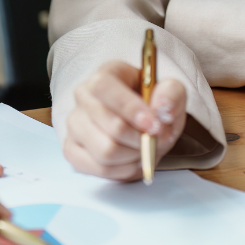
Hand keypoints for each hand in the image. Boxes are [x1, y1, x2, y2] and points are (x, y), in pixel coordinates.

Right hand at [63, 60, 185, 180]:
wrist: (143, 124)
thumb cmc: (152, 105)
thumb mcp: (171, 92)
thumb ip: (171, 93)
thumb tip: (162, 107)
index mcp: (105, 74)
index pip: (104, 86)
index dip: (128, 107)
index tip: (154, 125)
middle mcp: (83, 96)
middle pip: (110, 125)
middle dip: (141, 139)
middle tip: (156, 139)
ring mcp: (75, 123)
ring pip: (105, 151)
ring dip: (134, 156)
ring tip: (144, 149)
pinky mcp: (72, 149)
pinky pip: (99, 169)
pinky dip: (122, 170)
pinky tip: (131, 159)